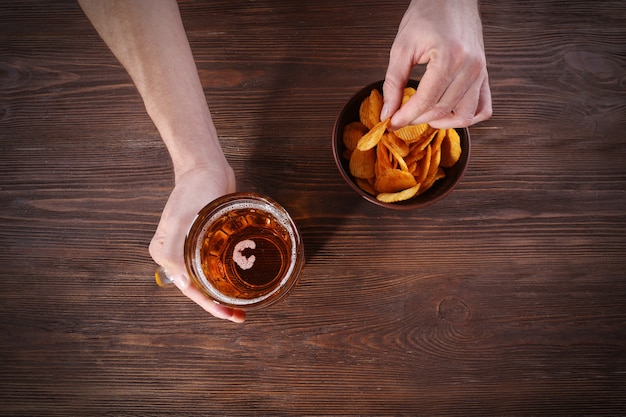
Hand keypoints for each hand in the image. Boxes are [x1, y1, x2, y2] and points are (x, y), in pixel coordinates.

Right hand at [149, 163, 245, 322]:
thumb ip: (173, 251)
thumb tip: (180, 281)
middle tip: (240, 315)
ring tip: (243, 304)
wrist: (207, 167)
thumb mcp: (181, 219)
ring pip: (208, 278)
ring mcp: (192, 248)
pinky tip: (242, 281)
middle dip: (218, 303)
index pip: (188, 288)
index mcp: (165, 253)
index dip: (208, 304)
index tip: (228, 313)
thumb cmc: (194, 189)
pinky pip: (217, 263)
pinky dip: (227, 274)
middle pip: (198, 287)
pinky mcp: (207, 239)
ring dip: (224, 292)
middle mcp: (176, 254)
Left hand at [381, 0, 491, 128]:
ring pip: (464, 115)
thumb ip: (393, 83)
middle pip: (442, 110)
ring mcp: (481, 72)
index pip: (425, 102)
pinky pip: (483, 108)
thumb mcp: (402, 47)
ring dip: (441, 123)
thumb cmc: (427, 16)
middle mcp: (470, 68)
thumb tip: (388, 112)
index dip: (405, 116)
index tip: (391, 122)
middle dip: (417, 119)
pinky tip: (448, 115)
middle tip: (400, 117)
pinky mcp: (484, 74)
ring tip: (423, 117)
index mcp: (449, 58)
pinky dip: (466, 117)